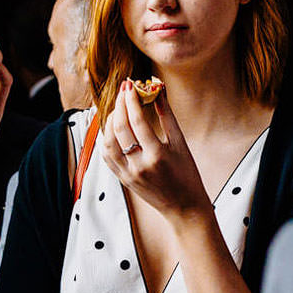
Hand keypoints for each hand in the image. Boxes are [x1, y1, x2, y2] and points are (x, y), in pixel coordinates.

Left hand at [102, 79, 214, 225]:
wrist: (184, 207)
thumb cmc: (187, 175)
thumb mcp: (180, 143)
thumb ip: (166, 116)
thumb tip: (157, 90)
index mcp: (157, 155)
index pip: (137, 120)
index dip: (131, 99)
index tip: (130, 85)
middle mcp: (139, 165)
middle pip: (120, 128)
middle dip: (119, 105)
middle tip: (123, 91)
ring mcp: (128, 174)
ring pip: (108, 141)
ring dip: (110, 121)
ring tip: (118, 108)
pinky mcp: (122, 179)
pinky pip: (106, 155)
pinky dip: (105, 138)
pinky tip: (112, 127)